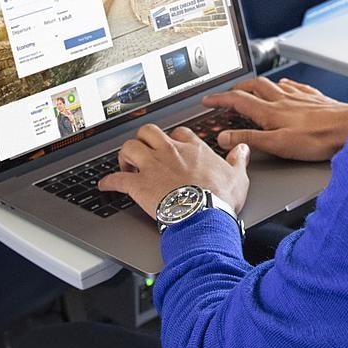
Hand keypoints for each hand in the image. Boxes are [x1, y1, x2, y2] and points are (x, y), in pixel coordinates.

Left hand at [100, 123, 249, 220]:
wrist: (203, 215)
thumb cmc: (219, 198)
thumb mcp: (238, 177)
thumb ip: (238, 160)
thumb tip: (242, 149)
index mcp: (192, 149)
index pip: (179, 133)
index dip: (174, 139)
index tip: (174, 147)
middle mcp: (169, 152)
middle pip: (149, 132)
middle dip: (144, 139)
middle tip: (145, 151)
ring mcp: (152, 166)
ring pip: (129, 147)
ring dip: (125, 155)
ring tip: (126, 164)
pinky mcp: (138, 185)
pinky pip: (116, 179)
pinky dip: (108, 182)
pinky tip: (105, 185)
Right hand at [202, 77, 347, 161]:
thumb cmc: (317, 138)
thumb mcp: (277, 145)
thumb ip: (250, 139)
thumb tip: (225, 136)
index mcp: (271, 111)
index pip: (238, 100)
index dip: (220, 99)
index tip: (208, 101)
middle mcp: (283, 99)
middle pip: (254, 86)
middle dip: (238, 88)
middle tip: (229, 93)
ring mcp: (299, 97)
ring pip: (273, 84)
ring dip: (258, 85)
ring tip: (252, 88)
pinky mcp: (314, 98)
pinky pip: (295, 86)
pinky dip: (284, 85)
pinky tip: (287, 87)